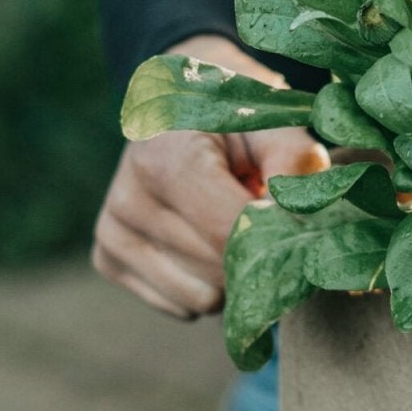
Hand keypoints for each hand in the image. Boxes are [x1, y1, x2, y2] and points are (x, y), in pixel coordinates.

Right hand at [92, 35, 327, 317]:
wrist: (179, 104)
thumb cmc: (236, 116)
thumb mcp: (274, 124)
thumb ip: (295, 165)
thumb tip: (304, 218)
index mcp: (165, 159)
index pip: (229, 232)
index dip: (274, 238)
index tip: (300, 225)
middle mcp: (128, 199)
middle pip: (219, 269)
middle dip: (256, 255)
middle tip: (266, 220)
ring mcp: (112, 232)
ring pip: (202, 298)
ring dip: (232, 274)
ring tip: (231, 226)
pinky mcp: (108, 259)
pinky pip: (181, 306)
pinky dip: (205, 285)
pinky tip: (205, 241)